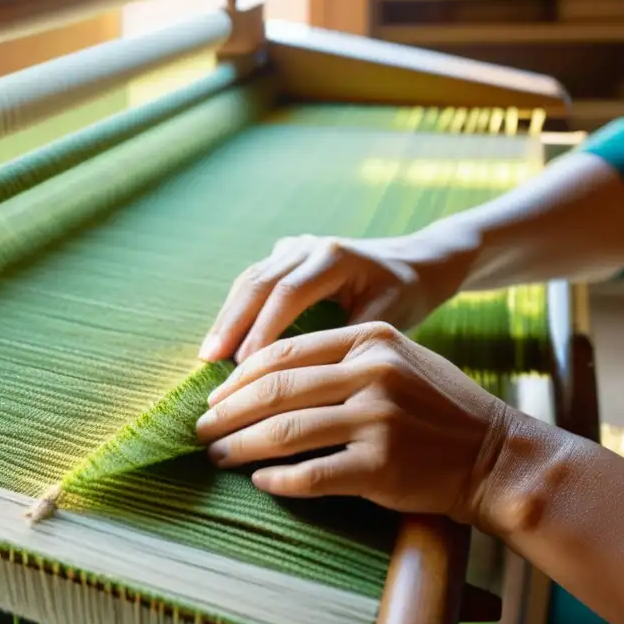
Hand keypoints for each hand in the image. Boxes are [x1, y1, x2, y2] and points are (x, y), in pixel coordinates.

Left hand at [195, 321, 511, 521]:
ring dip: (240, 447)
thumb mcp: (398, 361)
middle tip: (201, 429)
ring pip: (284, 432)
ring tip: (218, 456)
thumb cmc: (439, 409)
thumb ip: (340, 359)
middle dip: (227, 412)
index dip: (239, 378)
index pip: (283, 352)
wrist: (497, 456)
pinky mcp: (382, 465)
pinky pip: (310, 474)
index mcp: (370, 339)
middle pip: (275, 390)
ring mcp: (378, 419)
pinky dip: (277, 481)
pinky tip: (259, 482)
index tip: (215, 397)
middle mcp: (372, 372)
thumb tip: (264, 378)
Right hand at [198, 231, 476, 363]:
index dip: (262, 331)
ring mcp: (294, 247)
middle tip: (209, 362)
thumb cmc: (407, 295)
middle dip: (231, 324)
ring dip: (226, 318)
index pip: (288, 294)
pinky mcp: (285, 255)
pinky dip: (234, 311)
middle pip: (258, 282)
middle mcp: (309, 246)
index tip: (244, 368)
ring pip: (248, 280)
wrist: (416, 262)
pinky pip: (251, 282)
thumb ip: (347, 339)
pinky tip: (221, 342)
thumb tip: (305, 378)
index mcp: (336, 257)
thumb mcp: (388, 318)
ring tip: (207, 356)